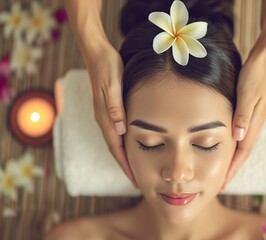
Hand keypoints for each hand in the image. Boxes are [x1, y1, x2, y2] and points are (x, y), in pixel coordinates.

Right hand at [85, 42, 135, 185]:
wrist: (97, 54)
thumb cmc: (108, 68)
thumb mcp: (113, 86)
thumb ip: (115, 108)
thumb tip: (119, 130)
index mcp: (105, 117)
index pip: (116, 147)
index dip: (125, 164)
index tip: (134, 180)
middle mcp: (103, 119)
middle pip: (114, 148)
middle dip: (124, 165)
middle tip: (135, 181)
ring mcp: (104, 114)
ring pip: (115, 141)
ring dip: (123, 156)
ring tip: (133, 168)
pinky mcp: (108, 108)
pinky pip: (115, 132)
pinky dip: (122, 143)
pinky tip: (129, 144)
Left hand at [223, 51, 265, 187]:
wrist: (264, 59)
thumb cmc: (254, 75)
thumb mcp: (247, 94)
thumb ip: (243, 116)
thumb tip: (238, 138)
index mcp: (254, 123)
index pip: (242, 152)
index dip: (232, 169)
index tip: (223, 184)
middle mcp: (254, 124)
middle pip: (242, 153)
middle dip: (232, 169)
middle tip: (221, 184)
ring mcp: (253, 119)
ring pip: (242, 146)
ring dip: (233, 160)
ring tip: (223, 171)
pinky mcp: (249, 112)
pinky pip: (241, 135)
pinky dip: (234, 146)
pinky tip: (229, 147)